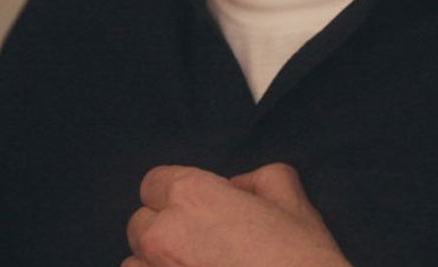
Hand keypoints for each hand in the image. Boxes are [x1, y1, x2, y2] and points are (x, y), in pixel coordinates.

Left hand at [123, 163, 349, 266]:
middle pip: (140, 225)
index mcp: (189, 195)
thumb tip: (240, 185)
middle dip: (163, 234)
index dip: (174, 197)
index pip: (153, 184)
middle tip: (199, 250)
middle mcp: (163, 233)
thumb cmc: (302, 261)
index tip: (195, 215)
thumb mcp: (293, 203)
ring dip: (157, 265)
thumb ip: (260, 180)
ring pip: (135, 263)